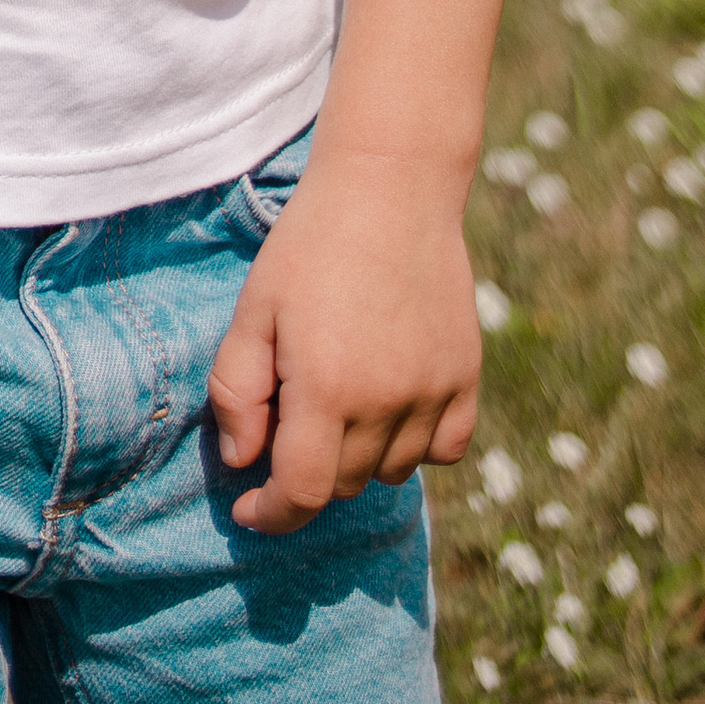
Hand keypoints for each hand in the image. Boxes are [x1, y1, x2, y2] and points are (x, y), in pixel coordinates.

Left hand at [206, 152, 481, 534]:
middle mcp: (387, 404)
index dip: (270, 515)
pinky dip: (415, 444)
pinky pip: (445, 449)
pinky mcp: (467, 378)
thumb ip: (237, 391)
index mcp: (327, 389)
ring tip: (337, 398)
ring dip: (358, 457)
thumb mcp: (254, 308)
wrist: (390, 188)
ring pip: (391, 472)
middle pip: (343, 485)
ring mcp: (434, 393)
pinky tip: (389, 404)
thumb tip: (242, 462)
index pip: (302, 494)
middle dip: (306, 471)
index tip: (249, 509)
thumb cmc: (310, 245)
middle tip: (287, 419)